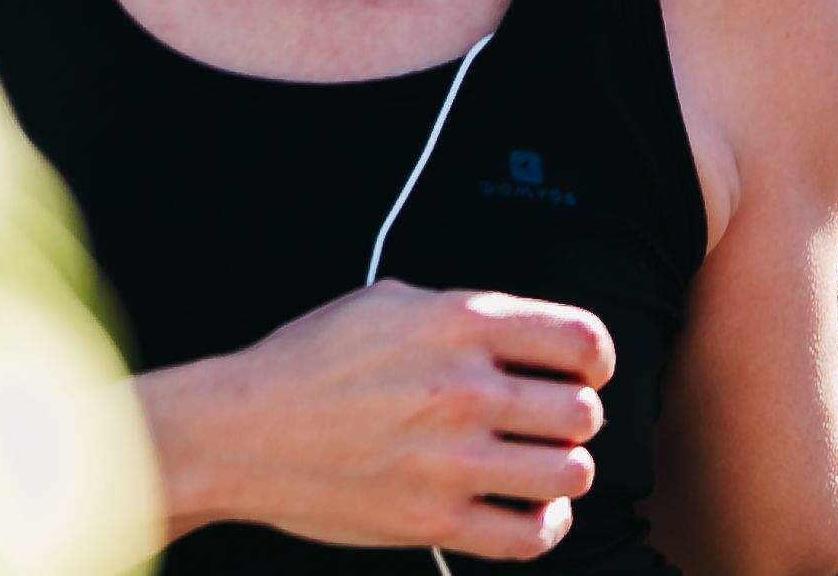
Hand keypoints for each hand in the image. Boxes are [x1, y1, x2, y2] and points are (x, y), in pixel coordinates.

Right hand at [140, 282, 612, 559]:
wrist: (241, 431)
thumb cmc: (310, 361)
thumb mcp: (390, 302)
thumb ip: (464, 314)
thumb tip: (523, 335)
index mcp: (459, 323)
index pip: (581, 339)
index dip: (596, 360)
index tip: (585, 372)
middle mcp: (464, 389)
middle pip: (584, 412)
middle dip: (578, 416)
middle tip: (554, 421)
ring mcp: (451, 460)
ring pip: (570, 473)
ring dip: (566, 470)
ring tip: (544, 464)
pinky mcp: (434, 520)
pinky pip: (529, 536)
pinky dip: (547, 525)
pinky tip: (534, 509)